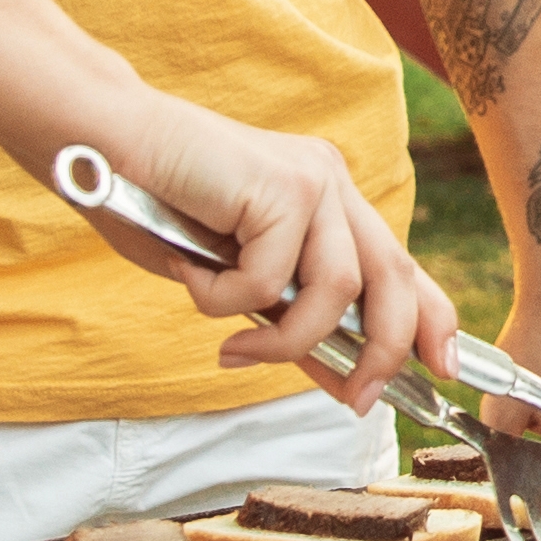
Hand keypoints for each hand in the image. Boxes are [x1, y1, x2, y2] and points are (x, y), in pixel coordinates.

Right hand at [63, 102, 459, 409]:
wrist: (98, 141)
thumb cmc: (153, 207)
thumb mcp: (232, 277)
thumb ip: (286, 314)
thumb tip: (341, 378)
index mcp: (327, 202)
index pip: (399, 266)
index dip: (429, 320)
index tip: (442, 370)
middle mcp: (331, 185)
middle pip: (394, 279)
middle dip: (383, 351)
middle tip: (356, 400)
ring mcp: (312, 180)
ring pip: (337, 289)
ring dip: (284, 338)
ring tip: (235, 347)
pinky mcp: (281, 185)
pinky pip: (270, 278)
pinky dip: (225, 298)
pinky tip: (191, 273)